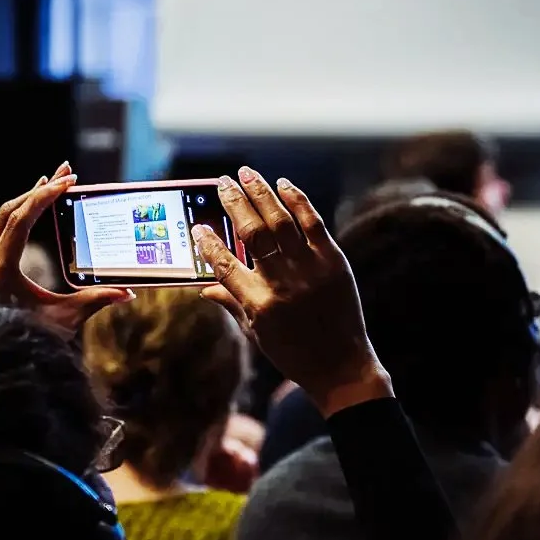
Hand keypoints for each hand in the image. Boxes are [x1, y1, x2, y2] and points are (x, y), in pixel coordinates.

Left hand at [0, 163, 132, 332]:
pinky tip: (36, 204)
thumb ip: (94, 301)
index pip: (20, 220)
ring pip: (3, 219)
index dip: (44, 197)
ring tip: (55, 181)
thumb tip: (128, 293)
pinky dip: (20, 215)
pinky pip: (1, 232)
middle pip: (10, 212)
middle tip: (67, 172)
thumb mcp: (65, 320)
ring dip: (29, 199)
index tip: (68, 182)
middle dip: (40, 190)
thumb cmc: (30, 342)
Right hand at [193, 168, 391, 417]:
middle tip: (223, 183)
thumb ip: (231, 304)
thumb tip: (204, 288)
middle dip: (234, 203)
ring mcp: (311, 270)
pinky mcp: (334, 262)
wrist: (341, 366)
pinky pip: (313, 223)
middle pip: (252, 233)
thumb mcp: (256, 334)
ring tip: (246, 173)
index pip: (224, 265)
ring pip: (281, 221)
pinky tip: (283, 184)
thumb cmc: (294, 353)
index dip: (209, 243)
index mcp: (258, 304)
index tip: (198, 226)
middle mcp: (283, 284)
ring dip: (261, 193)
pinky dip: (297, 201)